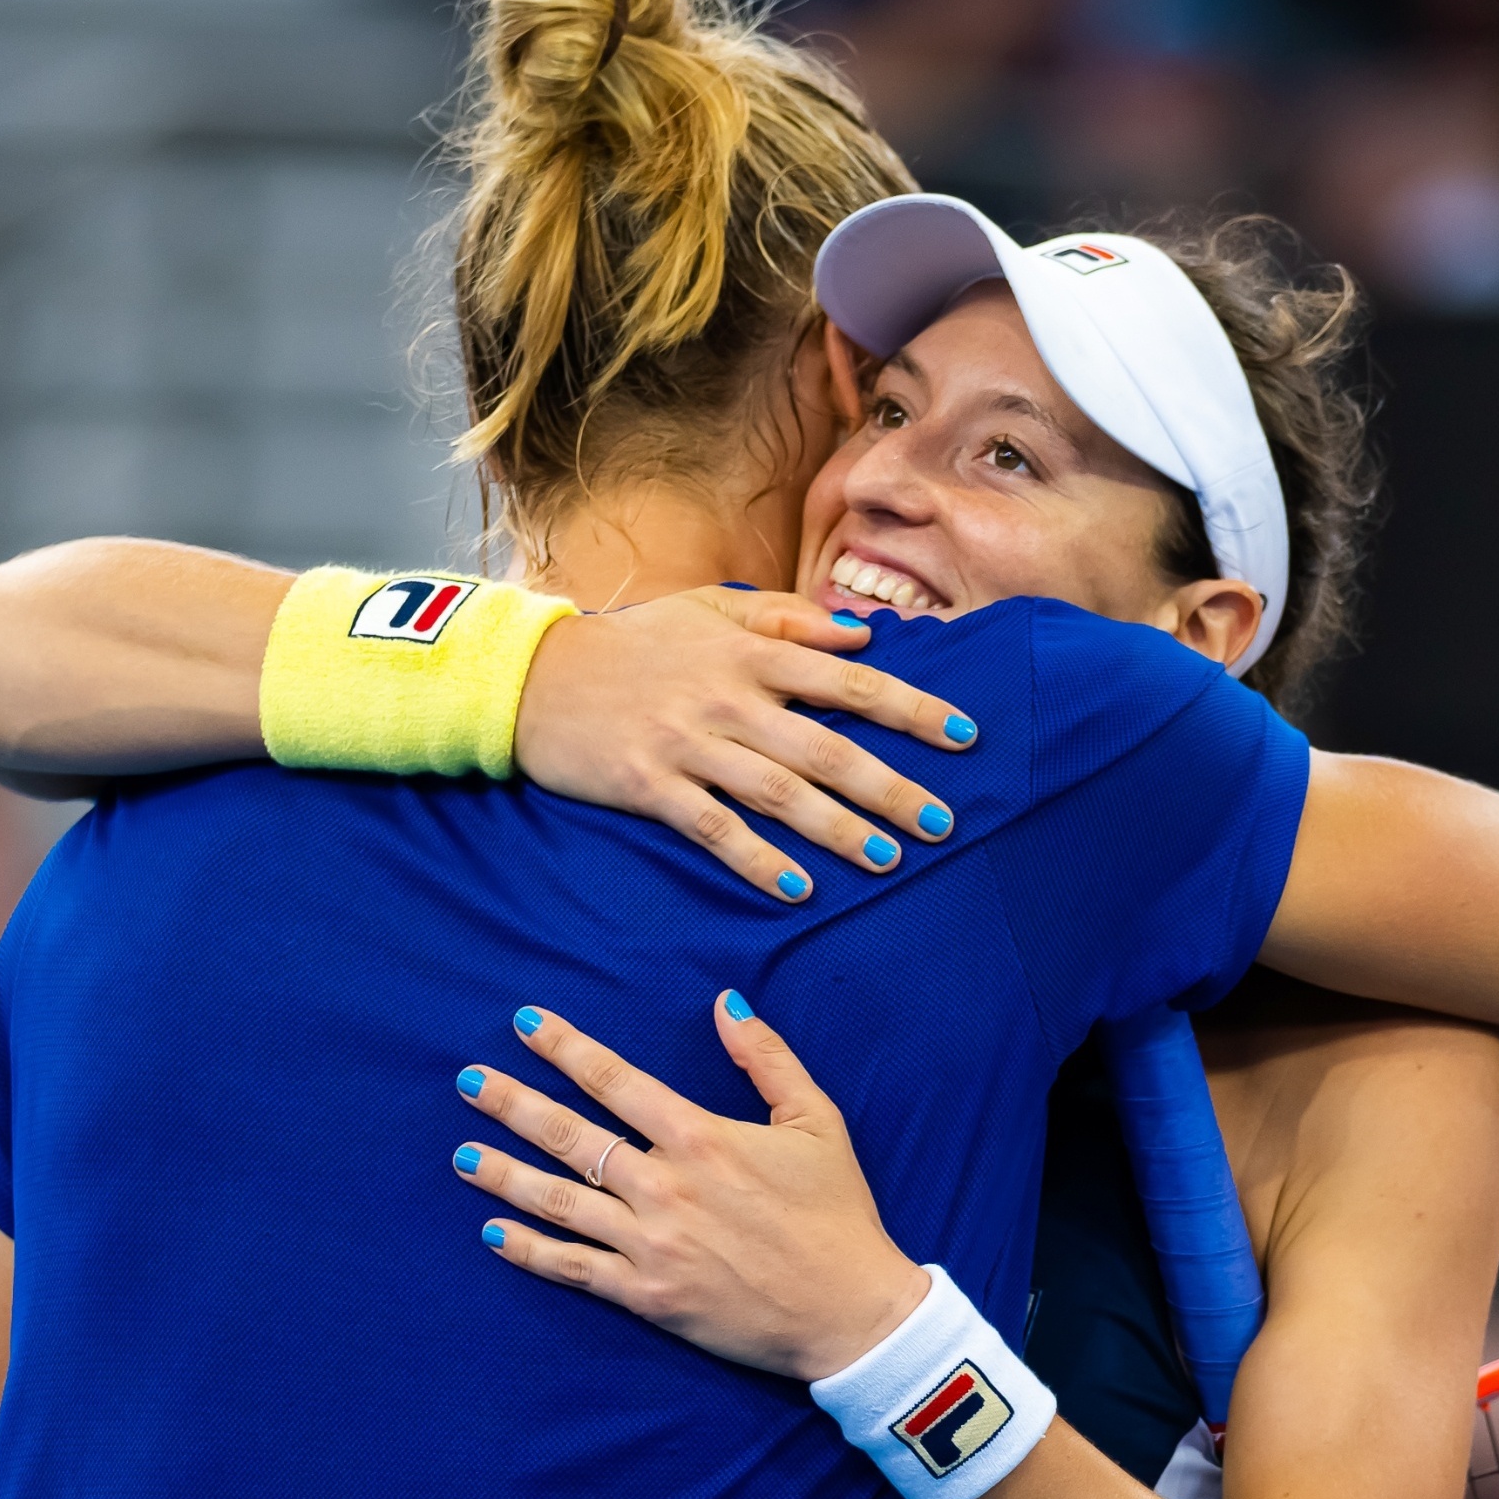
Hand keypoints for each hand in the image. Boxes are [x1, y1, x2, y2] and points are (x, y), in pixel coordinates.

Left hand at [451, 995, 928, 1379]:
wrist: (851, 1312)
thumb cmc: (837, 1213)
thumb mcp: (817, 1121)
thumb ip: (767, 1059)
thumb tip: (725, 1003)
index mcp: (702, 1138)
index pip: (615, 1081)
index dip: (566, 1049)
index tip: (525, 1024)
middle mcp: (666, 1187)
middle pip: (570, 1135)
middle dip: (512, 1104)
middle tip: (468, 1080)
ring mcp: (651, 1245)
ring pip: (559, 1201)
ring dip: (504, 1174)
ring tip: (461, 1153)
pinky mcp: (648, 1297)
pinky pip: (574, 1269)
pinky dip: (529, 1250)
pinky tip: (492, 1232)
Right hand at [513, 588, 977, 902]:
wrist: (532, 677)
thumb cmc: (631, 643)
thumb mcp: (707, 609)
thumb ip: (785, 618)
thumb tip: (862, 636)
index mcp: (750, 651)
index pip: (849, 682)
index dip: (911, 707)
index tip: (965, 733)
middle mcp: (728, 697)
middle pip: (827, 747)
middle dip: (891, 787)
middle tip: (944, 824)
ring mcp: (688, 744)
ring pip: (779, 793)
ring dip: (838, 829)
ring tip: (889, 859)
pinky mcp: (649, 786)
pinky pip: (714, 830)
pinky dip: (757, 860)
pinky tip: (797, 889)